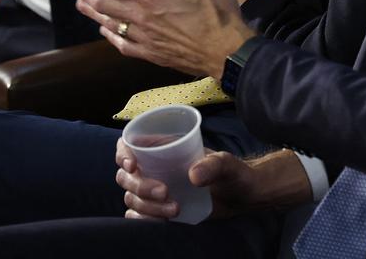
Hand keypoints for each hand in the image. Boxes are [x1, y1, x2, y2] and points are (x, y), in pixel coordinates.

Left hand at [67, 0, 255, 78]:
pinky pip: (121, 44)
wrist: (225, 50)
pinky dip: (109, 35)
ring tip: (80, 4)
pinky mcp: (149, 53)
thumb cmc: (214, 8)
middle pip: (102, 2)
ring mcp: (141, 37)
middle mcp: (137, 15)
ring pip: (108, 22)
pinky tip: (105, 31)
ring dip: (92, 11)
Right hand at [116, 139, 311, 219]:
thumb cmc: (234, 173)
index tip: (132, 166)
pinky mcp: (159, 209)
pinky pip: (138, 214)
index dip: (123, 153)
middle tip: (165, 192)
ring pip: (132, 197)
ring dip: (147, 206)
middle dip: (141, 185)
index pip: (130, 145)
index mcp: (165, 148)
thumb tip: (193, 176)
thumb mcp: (227, 164)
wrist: (242, 197)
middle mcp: (155, 168)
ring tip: (175, 209)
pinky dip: (143, 219)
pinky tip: (162, 220)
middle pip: (127, 176)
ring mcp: (155, 190)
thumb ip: (214, 165)